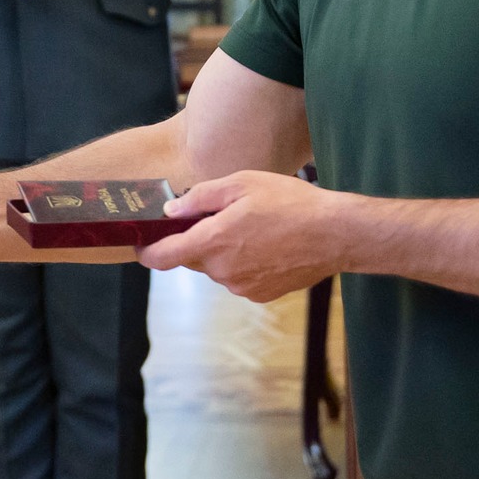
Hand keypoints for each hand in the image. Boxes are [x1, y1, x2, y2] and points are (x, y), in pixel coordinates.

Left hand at [136, 170, 345, 302]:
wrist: (336, 234)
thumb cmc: (290, 202)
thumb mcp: (242, 184)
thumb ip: (200, 198)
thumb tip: (171, 210)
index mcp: (213, 242)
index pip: (163, 257)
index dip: (147, 251)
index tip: (142, 242)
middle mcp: (223, 270)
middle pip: (191, 258)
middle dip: (196, 240)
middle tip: (219, 217)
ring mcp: (241, 286)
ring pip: (216, 267)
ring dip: (222, 251)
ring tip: (252, 228)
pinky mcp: (260, 295)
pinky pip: (237, 277)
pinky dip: (242, 263)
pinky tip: (265, 245)